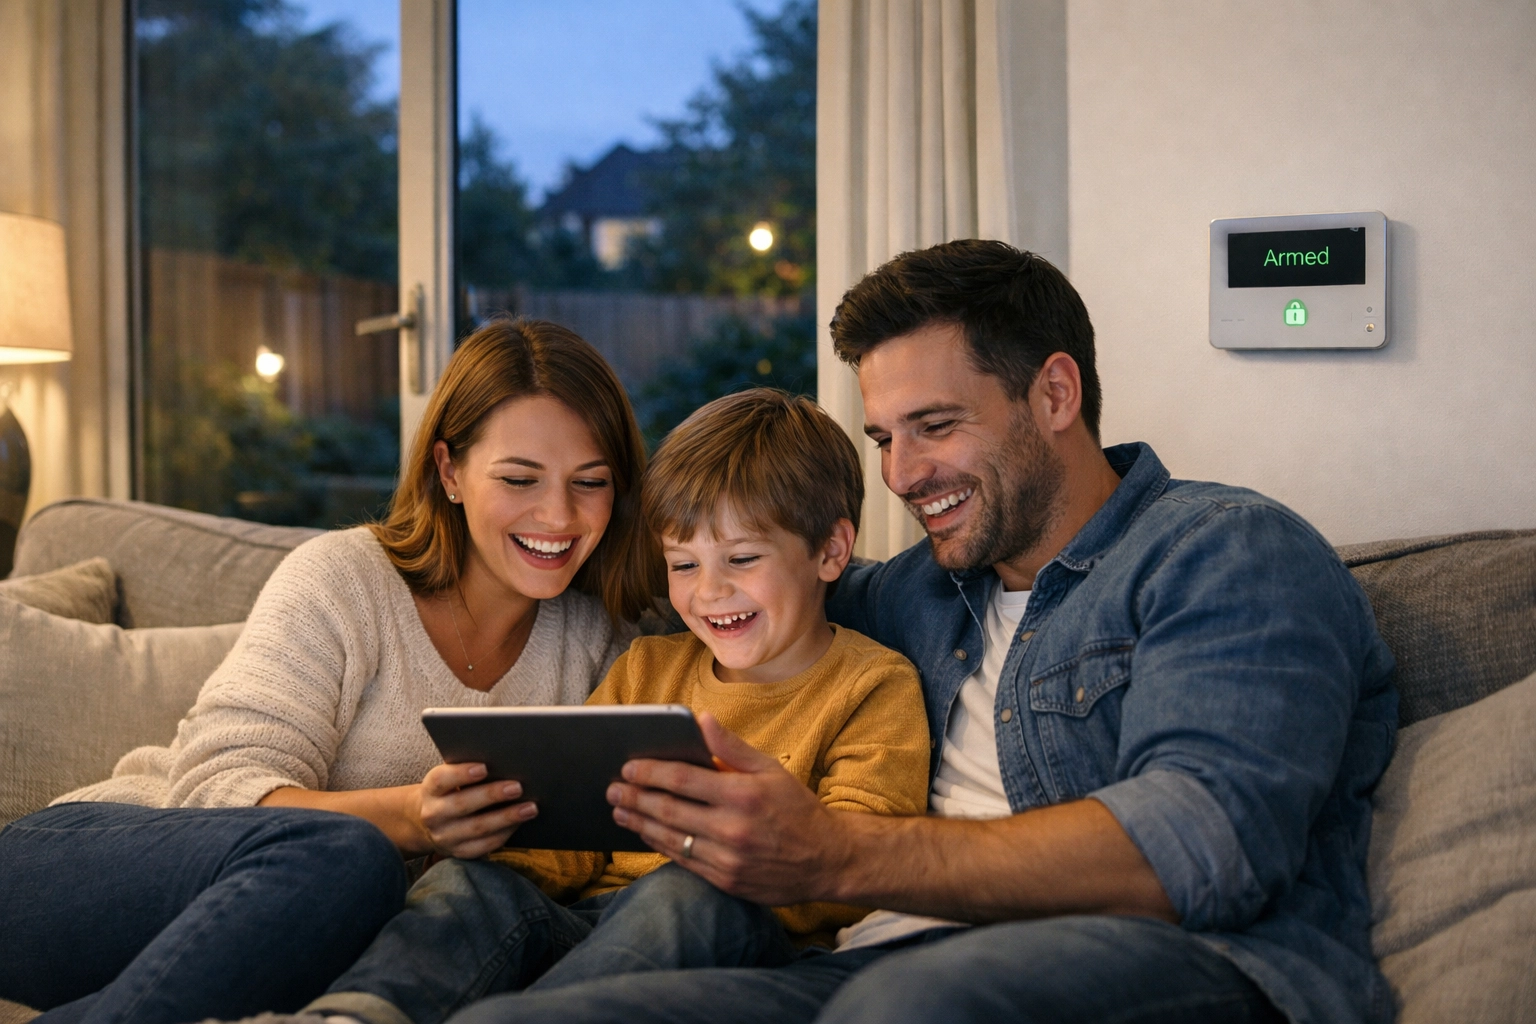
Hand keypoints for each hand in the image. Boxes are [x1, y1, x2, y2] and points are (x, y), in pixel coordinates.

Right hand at [413, 761, 537, 858]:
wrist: (433, 823)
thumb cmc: (452, 791)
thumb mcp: (450, 778)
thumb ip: (468, 771)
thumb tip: (504, 762)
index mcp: (431, 790)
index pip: (441, 780)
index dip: (461, 774)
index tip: (484, 767)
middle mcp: (434, 815)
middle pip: (463, 804)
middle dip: (492, 795)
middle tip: (518, 787)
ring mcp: (445, 837)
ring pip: (478, 828)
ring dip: (507, 817)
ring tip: (530, 808)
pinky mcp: (460, 852)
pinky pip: (485, 845)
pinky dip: (505, 833)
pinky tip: (520, 822)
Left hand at [606, 712, 851, 903]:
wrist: (826, 860)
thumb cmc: (796, 808)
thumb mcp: (770, 770)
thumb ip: (732, 747)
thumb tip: (701, 719)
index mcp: (742, 795)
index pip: (683, 780)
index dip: (650, 772)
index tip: (628, 766)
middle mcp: (732, 828)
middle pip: (669, 810)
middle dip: (635, 798)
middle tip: (612, 789)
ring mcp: (727, 859)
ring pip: (670, 839)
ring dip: (640, 824)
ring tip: (619, 812)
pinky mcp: (725, 881)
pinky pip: (683, 861)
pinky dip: (660, 845)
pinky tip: (647, 834)